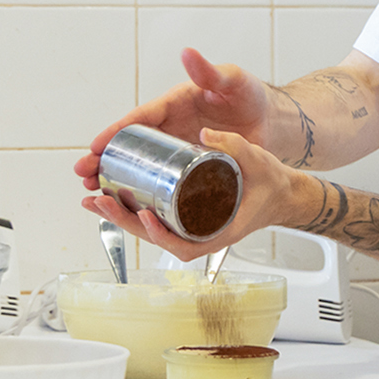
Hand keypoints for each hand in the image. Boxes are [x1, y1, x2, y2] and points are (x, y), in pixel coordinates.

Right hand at [73, 49, 273, 188]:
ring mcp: (178, 148)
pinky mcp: (189, 166)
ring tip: (94, 191)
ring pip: (141, 164)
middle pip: (131, 144)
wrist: (271, 122)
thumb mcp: (233, 81)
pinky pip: (162, 178)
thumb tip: (188, 54)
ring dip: (115, 177)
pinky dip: (141, 189)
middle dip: (104, 158)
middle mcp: (171, 126)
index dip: (116, 131)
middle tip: (83, 174)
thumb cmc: (251, 96)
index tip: (95, 145)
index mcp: (175, 103)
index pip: (140, 118)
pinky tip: (126, 202)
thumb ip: (211, 72)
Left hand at [82, 128, 318, 261]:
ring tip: (95, 201)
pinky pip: (157, 220)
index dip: (158, 235)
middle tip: (100, 202)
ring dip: (122, 217)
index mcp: (220, 232)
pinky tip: (115, 197)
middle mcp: (202, 235)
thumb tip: (204, 133)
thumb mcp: (258, 160)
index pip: (183, 245)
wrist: (283, 193)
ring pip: (151, 231)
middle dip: (125, 222)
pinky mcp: (188, 218)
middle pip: (157, 238)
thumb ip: (234, 146)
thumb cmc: (273, 185)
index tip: (143, 215)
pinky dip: (134, 211)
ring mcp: (193, 228)